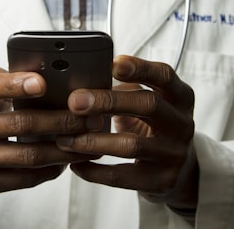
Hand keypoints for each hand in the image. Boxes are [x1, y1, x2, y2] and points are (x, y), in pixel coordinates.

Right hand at [0, 67, 100, 214]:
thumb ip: (6, 78)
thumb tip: (46, 75)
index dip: (16, 85)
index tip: (42, 83)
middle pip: (21, 124)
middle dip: (61, 120)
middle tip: (88, 117)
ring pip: (28, 155)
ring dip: (64, 149)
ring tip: (87, 140)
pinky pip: (24, 178)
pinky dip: (50, 169)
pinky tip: (66, 160)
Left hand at [56, 55, 197, 213]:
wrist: (180, 166)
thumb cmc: (153, 124)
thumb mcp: (147, 101)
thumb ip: (124, 88)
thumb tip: (82, 82)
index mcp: (179, 96)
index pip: (164, 75)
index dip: (140, 68)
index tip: (113, 64)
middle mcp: (181, 123)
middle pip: (148, 105)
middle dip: (108, 102)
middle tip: (75, 101)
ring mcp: (174, 153)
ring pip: (131, 144)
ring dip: (93, 141)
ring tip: (65, 139)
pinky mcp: (162, 180)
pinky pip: (123, 177)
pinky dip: (95, 171)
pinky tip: (76, 164)